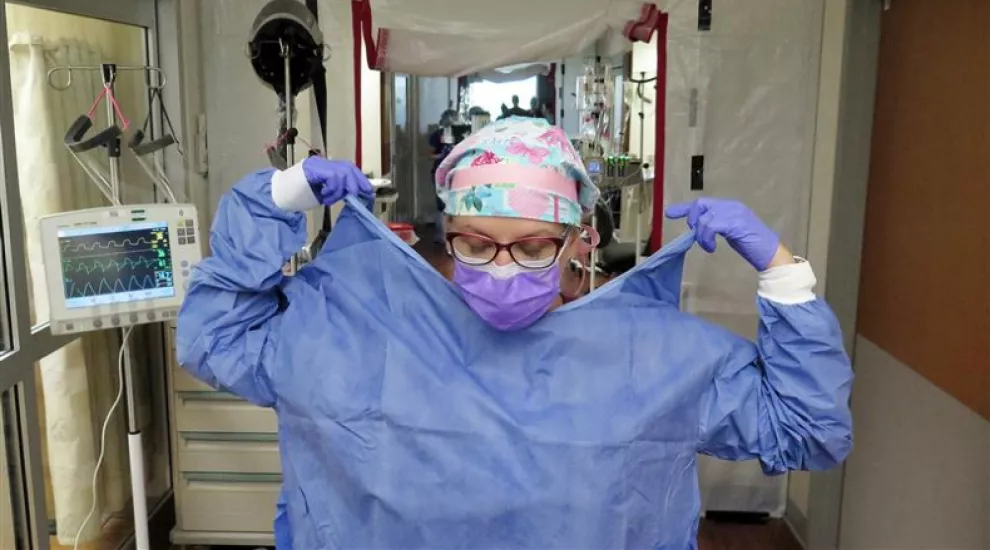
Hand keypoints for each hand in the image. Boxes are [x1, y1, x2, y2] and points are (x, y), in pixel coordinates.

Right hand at [302, 157, 373, 206]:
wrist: (276, 195)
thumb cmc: (297, 197)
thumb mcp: (322, 194)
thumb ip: (337, 191)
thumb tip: (355, 194)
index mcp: (326, 168)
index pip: (349, 168)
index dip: (360, 179)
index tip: (368, 191)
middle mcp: (322, 163)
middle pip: (348, 167)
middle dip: (356, 182)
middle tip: (356, 195)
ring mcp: (316, 164)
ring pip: (342, 172)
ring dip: (341, 189)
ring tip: (330, 199)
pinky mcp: (312, 169)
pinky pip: (332, 176)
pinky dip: (333, 190)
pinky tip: (324, 197)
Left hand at [666, 198, 781, 270]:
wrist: (772, 255)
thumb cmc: (752, 246)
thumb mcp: (730, 232)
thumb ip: (716, 226)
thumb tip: (698, 229)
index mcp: (730, 207)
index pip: (703, 202)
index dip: (684, 208)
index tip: (669, 213)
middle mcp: (731, 206)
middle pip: (700, 205)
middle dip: (692, 220)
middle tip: (695, 236)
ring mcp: (734, 213)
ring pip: (704, 218)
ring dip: (700, 235)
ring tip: (708, 246)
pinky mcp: (735, 223)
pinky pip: (710, 226)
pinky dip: (706, 238)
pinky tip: (711, 248)